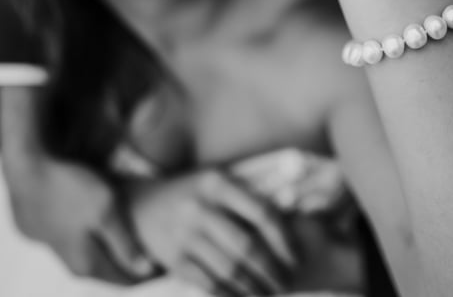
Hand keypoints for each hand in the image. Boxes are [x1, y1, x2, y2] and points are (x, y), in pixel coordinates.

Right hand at [5, 154, 152, 281]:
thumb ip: (125, 243)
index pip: (128, 280)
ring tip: (138, 236)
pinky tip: (110, 223)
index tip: (172, 262)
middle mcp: (73, 264)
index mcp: (88, 264)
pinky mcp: (54, 232)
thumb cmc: (70, 188)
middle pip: (112, 270)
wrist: (28, 171)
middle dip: (135, 263)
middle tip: (160, 249)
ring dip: (118, 250)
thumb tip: (145, 269)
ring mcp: (61, 249)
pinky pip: (84, 242)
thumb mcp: (106, 210)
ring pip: (97, 256)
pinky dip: (101, 239)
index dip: (151, 273)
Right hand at [127, 168, 297, 295]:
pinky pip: (209, 284)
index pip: (261, 212)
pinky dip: (231, 295)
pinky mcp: (174, 259)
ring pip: (230, 269)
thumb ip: (246, 197)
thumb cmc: (191, 193)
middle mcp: (200, 207)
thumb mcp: (215, 181)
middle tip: (287, 281)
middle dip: (273, 270)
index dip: (284, 239)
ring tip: (271, 293)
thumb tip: (293, 220)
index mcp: (217, 182)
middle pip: (247, 246)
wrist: (140, 206)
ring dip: (255, 287)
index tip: (297, 257)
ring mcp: (184, 234)